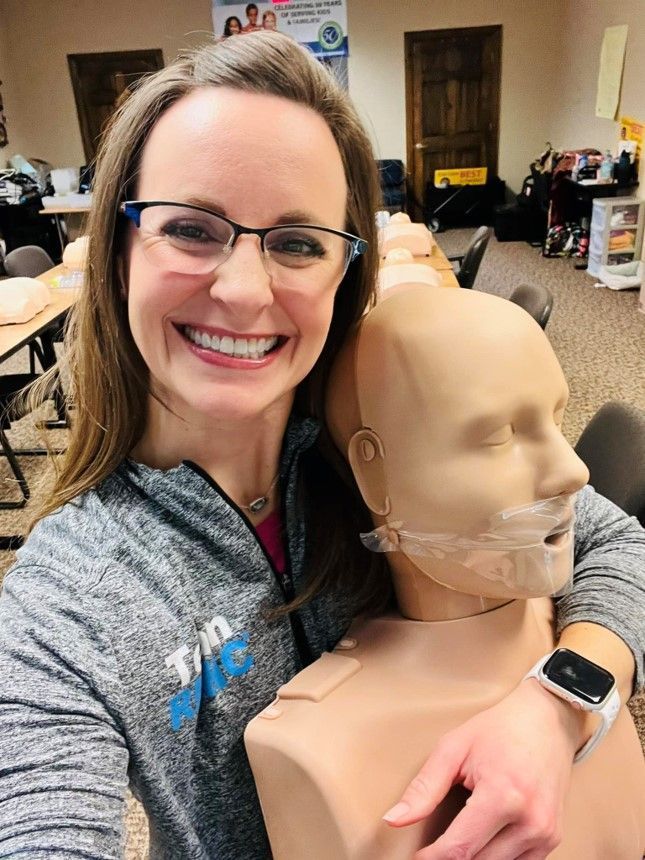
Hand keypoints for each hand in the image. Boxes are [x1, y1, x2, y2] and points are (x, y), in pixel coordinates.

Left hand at [383, 679, 584, 858]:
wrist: (546, 720)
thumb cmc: (499, 729)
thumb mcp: (454, 748)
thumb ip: (424, 788)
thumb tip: (394, 819)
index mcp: (503, 796)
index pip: (460, 848)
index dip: (432, 858)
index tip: (417, 856)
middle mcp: (531, 821)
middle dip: (450, 859)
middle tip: (431, 849)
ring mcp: (546, 833)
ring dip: (473, 859)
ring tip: (456, 840)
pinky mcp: (553, 838)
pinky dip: (495, 858)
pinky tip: (481, 842)